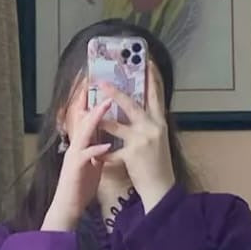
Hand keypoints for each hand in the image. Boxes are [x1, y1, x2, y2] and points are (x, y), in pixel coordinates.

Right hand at [42, 87, 111, 231]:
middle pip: (84, 120)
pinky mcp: (75, 168)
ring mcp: (74, 155)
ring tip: (107, 106)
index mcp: (81, 145)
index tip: (105, 89)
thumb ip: (98, 152)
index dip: (95, 104)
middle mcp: (76, 146)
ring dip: (95, 119)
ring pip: (84, 132)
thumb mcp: (92, 165)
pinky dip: (96, 150)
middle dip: (95, 102)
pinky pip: (86, 156)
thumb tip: (107, 141)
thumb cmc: (80, 187)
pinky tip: (106, 145)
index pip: (88, 121)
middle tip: (106, 86)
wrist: (68, 207)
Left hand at [100, 64, 175, 212]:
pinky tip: (94, 153)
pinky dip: (103, 153)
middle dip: (116, 92)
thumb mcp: (160, 140)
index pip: (157, 94)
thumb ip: (151, 123)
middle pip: (133, 104)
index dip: (152, 77)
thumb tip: (143, 108)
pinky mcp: (132, 156)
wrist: (162, 189)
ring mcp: (142, 141)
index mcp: (160, 122)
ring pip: (118, 125)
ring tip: (88, 110)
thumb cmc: (159, 165)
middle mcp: (153, 128)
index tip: (146, 60)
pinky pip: (112, 152)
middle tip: (102, 82)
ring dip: (101, 118)